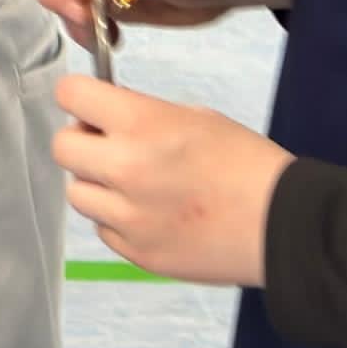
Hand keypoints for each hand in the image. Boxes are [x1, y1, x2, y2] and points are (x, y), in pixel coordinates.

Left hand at [52, 81, 290, 285]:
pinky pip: (104, 228)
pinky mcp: (137, 253)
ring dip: (98, 185)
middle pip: (62, 147)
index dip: (80, 96)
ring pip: (78, 193)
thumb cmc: (247, 163)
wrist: (284, 226)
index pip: (70, 94)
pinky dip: (119, 220)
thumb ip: (141, 116)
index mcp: (140, 125)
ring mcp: (128, 217)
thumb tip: (105, 119)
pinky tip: (153, 214)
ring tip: (136, 185)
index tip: (92, 104)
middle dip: (83, 142)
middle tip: (111, 146)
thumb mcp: (193, 116)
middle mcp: (124, 169)